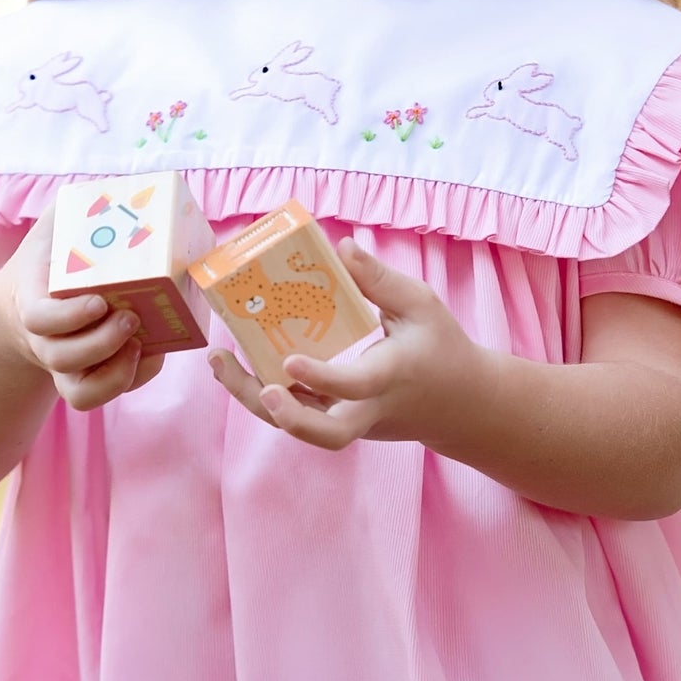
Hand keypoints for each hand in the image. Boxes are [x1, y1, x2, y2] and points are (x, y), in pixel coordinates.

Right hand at [0, 205, 165, 412]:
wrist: (30, 295)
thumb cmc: (53, 253)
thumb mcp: (58, 223)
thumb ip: (79, 203)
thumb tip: (128, 185)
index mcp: (31, 300)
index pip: (38, 319)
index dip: (68, 317)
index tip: (99, 301)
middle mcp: (44, 339)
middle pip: (61, 358)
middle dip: (100, 343)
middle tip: (131, 316)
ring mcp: (63, 364)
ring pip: (80, 392)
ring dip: (116, 372)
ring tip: (142, 342)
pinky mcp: (86, 376)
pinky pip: (103, 394)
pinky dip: (132, 380)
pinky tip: (153, 352)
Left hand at [208, 239, 489, 451]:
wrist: (460, 405)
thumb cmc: (441, 348)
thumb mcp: (422, 306)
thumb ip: (381, 280)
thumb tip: (341, 247)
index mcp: (390, 378)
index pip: (353, 387)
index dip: (320, 378)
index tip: (289, 361)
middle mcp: (367, 410)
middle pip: (325, 434)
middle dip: (286, 417)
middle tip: (259, 387)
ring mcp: (352, 423)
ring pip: (300, 428)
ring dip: (256, 402)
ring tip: (219, 362)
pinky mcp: (339, 423)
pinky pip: (299, 415)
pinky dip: (266, 396)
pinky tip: (237, 364)